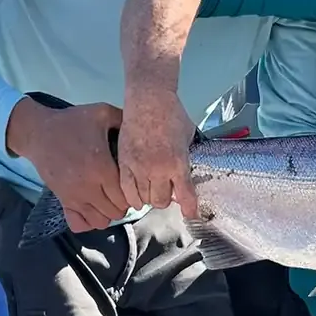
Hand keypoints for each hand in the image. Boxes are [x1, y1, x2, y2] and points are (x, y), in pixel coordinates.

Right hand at [6, 97, 127, 233]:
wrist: (38, 132)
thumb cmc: (72, 122)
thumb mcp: (101, 113)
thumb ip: (124, 119)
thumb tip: (142, 126)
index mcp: (102, 167)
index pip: (126, 196)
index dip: (133, 193)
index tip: (132, 184)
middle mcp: (89, 187)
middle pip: (116, 212)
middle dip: (123, 203)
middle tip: (121, 190)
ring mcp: (74, 197)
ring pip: (100, 222)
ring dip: (107, 212)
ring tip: (107, 198)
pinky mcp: (63, 201)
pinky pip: (79, 224)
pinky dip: (88, 220)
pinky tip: (92, 207)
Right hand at [117, 86, 199, 217]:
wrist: (148, 100)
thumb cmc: (171, 114)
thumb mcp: (187, 137)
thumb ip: (185, 158)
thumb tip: (183, 177)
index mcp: (178, 163)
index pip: (185, 195)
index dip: (189, 209)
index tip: (191, 216)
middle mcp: (159, 169)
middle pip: (161, 201)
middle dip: (165, 199)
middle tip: (165, 191)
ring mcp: (139, 168)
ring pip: (144, 199)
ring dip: (148, 197)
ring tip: (150, 188)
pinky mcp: (124, 164)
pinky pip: (126, 191)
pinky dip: (132, 196)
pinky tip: (135, 194)